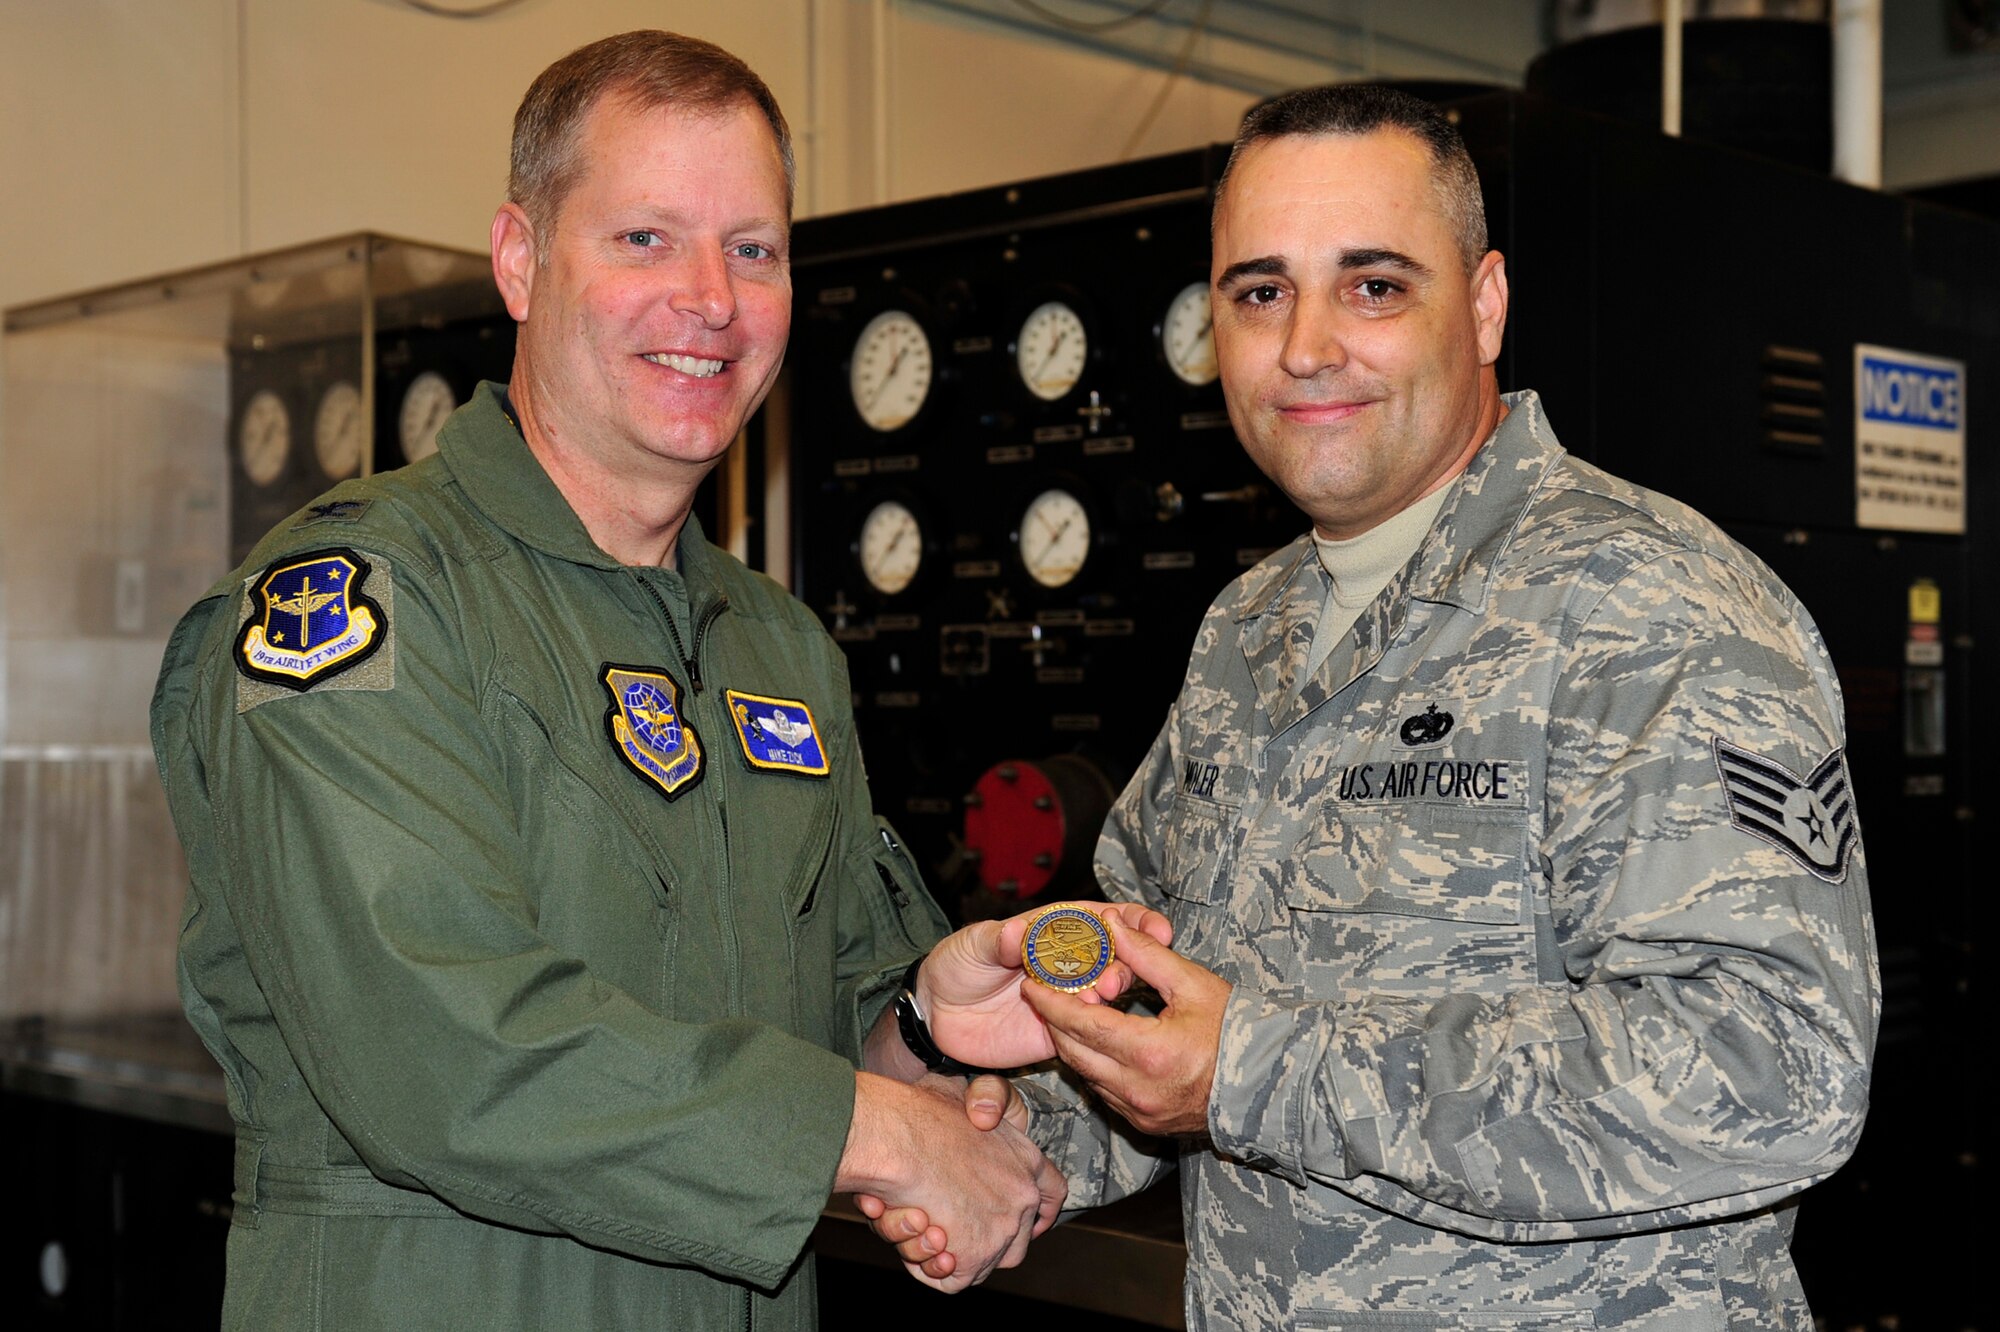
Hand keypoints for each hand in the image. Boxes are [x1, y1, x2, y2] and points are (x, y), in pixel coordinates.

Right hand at [838, 1073, 1064, 1290]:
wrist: (898, 1139)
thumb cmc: (917, 1110)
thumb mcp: (958, 1094)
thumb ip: (974, 1105)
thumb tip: (979, 1113)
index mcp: (1026, 1160)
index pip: (1053, 1193)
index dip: (1037, 1210)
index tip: (1022, 1217)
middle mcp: (1023, 1199)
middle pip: (1016, 1239)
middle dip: (982, 1239)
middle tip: (944, 1226)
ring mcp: (1001, 1231)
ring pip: (980, 1262)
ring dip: (944, 1252)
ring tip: (913, 1219)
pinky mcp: (972, 1258)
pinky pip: (951, 1280)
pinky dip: (927, 1267)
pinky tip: (911, 1235)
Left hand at [920, 901, 1173, 1069]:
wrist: (938, 1013)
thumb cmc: (957, 963)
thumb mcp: (974, 944)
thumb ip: (997, 939)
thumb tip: (1018, 931)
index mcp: (1055, 930)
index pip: (1104, 920)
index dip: (1133, 921)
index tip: (1155, 928)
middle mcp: (1070, 963)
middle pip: (1112, 959)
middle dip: (1125, 965)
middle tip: (1117, 979)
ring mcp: (1068, 998)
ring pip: (1104, 996)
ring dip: (1112, 996)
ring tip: (1106, 999)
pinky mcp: (1060, 1032)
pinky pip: (1084, 1031)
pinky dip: (1094, 1030)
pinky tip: (1095, 1029)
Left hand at [1022, 916, 1228, 1136]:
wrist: (1273, 1083)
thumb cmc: (1238, 1028)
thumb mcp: (1194, 983)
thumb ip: (1147, 954)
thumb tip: (1111, 925)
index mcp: (1150, 1052)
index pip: (1082, 1024)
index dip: (1052, 1003)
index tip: (1031, 984)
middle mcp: (1139, 1089)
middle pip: (1076, 1053)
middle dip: (1054, 1023)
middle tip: (1041, 995)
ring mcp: (1141, 1112)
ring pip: (1087, 1076)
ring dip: (1072, 1046)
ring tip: (1064, 1015)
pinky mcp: (1146, 1125)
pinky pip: (1105, 1094)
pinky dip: (1094, 1068)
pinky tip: (1094, 1045)